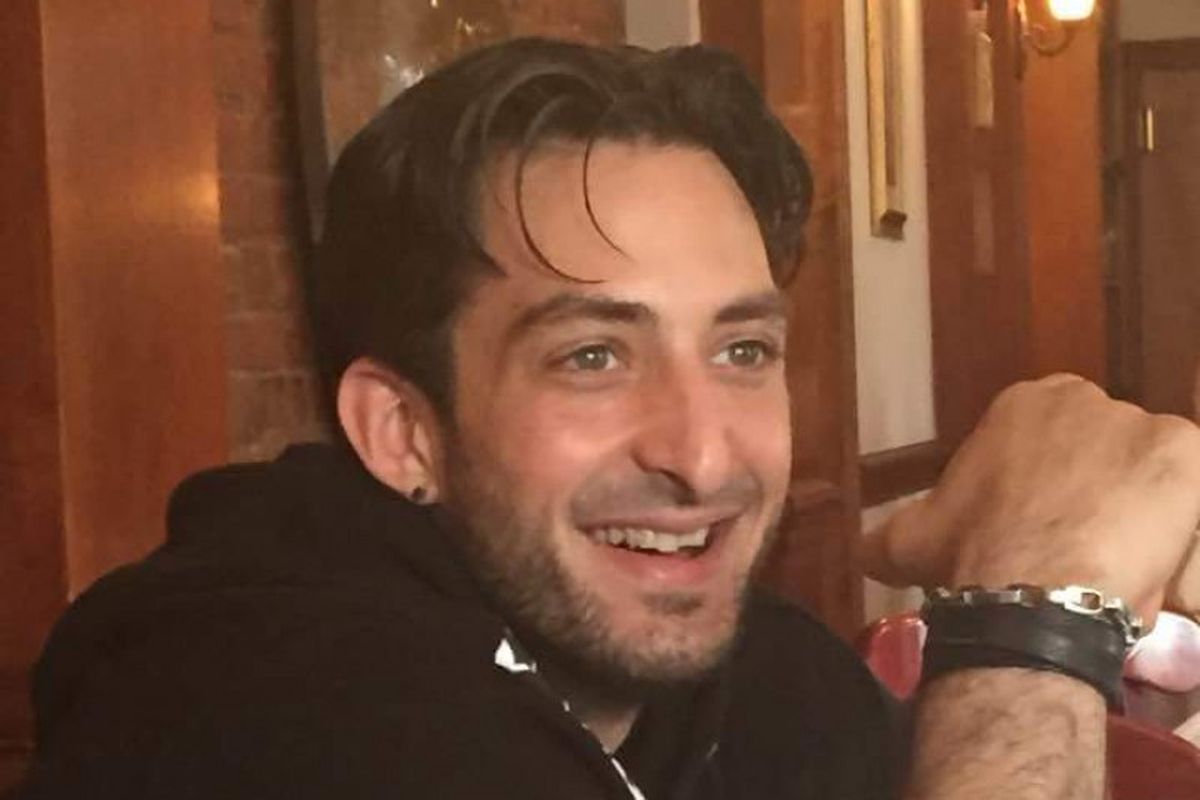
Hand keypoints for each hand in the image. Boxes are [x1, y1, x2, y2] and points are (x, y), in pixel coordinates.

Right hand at [862, 374, 1199, 622]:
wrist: (1025, 587)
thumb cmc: (966, 552)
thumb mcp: (909, 540)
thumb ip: (888, 534)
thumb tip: (861, 551)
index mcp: (1023, 404)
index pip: (1052, 438)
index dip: (1051, 485)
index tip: (1043, 524)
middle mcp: (1085, 399)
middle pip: (1105, 451)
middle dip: (1098, 493)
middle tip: (1082, 548)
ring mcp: (1139, 423)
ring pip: (1150, 478)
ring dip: (1139, 515)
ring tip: (1118, 568)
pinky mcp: (1185, 455)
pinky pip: (1191, 500)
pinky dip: (1181, 534)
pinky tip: (1157, 572)